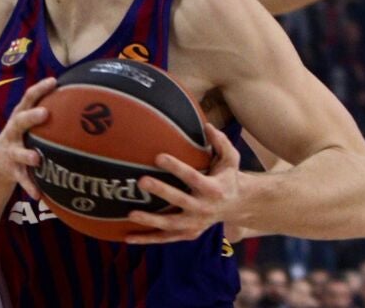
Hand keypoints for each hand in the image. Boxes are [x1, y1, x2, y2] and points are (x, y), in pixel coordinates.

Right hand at [0, 77, 55, 198]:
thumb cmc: (22, 138)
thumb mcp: (29, 124)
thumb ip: (48, 113)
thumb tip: (83, 99)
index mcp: (19, 117)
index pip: (28, 98)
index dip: (39, 89)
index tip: (54, 81)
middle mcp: (13, 132)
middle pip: (20, 121)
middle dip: (31, 116)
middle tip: (45, 113)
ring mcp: (10, 151)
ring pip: (18, 152)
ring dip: (26, 155)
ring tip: (37, 159)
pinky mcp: (11, 170)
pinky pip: (21, 179)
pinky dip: (30, 186)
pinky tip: (39, 195)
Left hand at [126, 123, 241, 243]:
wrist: (237, 206)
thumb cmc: (227, 177)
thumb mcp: (231, 159)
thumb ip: (221, 142)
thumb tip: (207, 125)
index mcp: (213, 188)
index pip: (193, 177)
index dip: (176, 167)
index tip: (158, 156)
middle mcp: (204, 208)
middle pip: (180, 200)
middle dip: (161, 191)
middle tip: (141, 181)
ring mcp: (195, 223)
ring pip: (171, 224)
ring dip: (151, 221)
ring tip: (131, 214)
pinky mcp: (188, 234)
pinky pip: (165, 238)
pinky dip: (147, 239)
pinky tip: (127, 238)